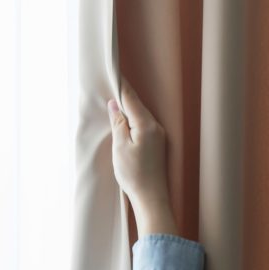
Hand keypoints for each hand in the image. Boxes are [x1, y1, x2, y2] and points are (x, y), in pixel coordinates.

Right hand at [107, 75, 172, 216]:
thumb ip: (118, 123)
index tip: (113, 72)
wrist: (151, 197)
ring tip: (114, 100)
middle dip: (123, 94)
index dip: (121, 85)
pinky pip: (143, 124)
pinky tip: (124, 121)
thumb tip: (114, 104)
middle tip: (110, 83)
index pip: (131, 99)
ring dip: (127, 107)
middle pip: (137, 105)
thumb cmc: (134, 174)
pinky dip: (132, 119)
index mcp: (146, 125)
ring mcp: (158, 135)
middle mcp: (156, 126)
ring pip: (140, 114)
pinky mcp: (156, 143)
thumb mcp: (120, 146)